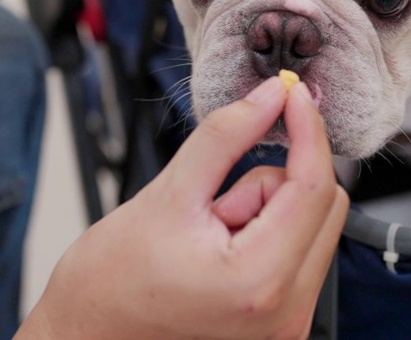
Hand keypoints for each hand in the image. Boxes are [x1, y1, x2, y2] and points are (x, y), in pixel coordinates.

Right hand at [20, 78, 347, 339]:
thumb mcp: (167, 194)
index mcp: (259, 281)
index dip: (307, 129)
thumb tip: (269, 97)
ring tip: (207, 232)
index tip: (291, 95)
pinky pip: (295, 251)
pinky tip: (219, 248)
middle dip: (274, 182)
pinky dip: (264, 233)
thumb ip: (226, 136)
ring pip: (310, 226)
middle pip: (323, 206)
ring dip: (265, 210)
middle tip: (215, 199)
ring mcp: (284, 323)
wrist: (86, 335)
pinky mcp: (278, 321)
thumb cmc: (110, 285)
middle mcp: (285, 313)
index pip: (313, 187)